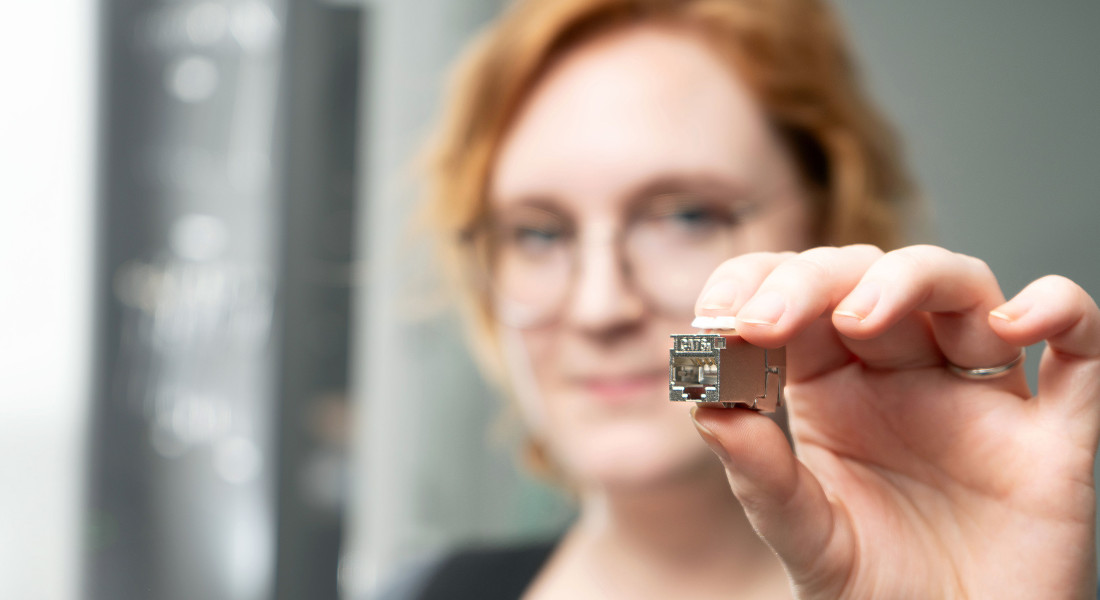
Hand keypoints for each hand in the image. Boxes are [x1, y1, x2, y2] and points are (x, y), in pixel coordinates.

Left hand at [690, 244, 1099, 598]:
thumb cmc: (878, 595)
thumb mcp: (805, 539)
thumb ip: (760, 477)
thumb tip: (706, 404)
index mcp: (833, 387)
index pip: (794, 302)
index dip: (756, 288)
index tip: (717, 319)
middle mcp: (904, 375)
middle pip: (867, 280)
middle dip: (813, 283)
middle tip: (763, 321)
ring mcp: (980, 396)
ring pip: (962, 290)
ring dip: (911, 279)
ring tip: (859, 316)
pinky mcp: (1053, 433)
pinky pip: (1079, 347)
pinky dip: (1058, 311)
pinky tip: (1013, 323)